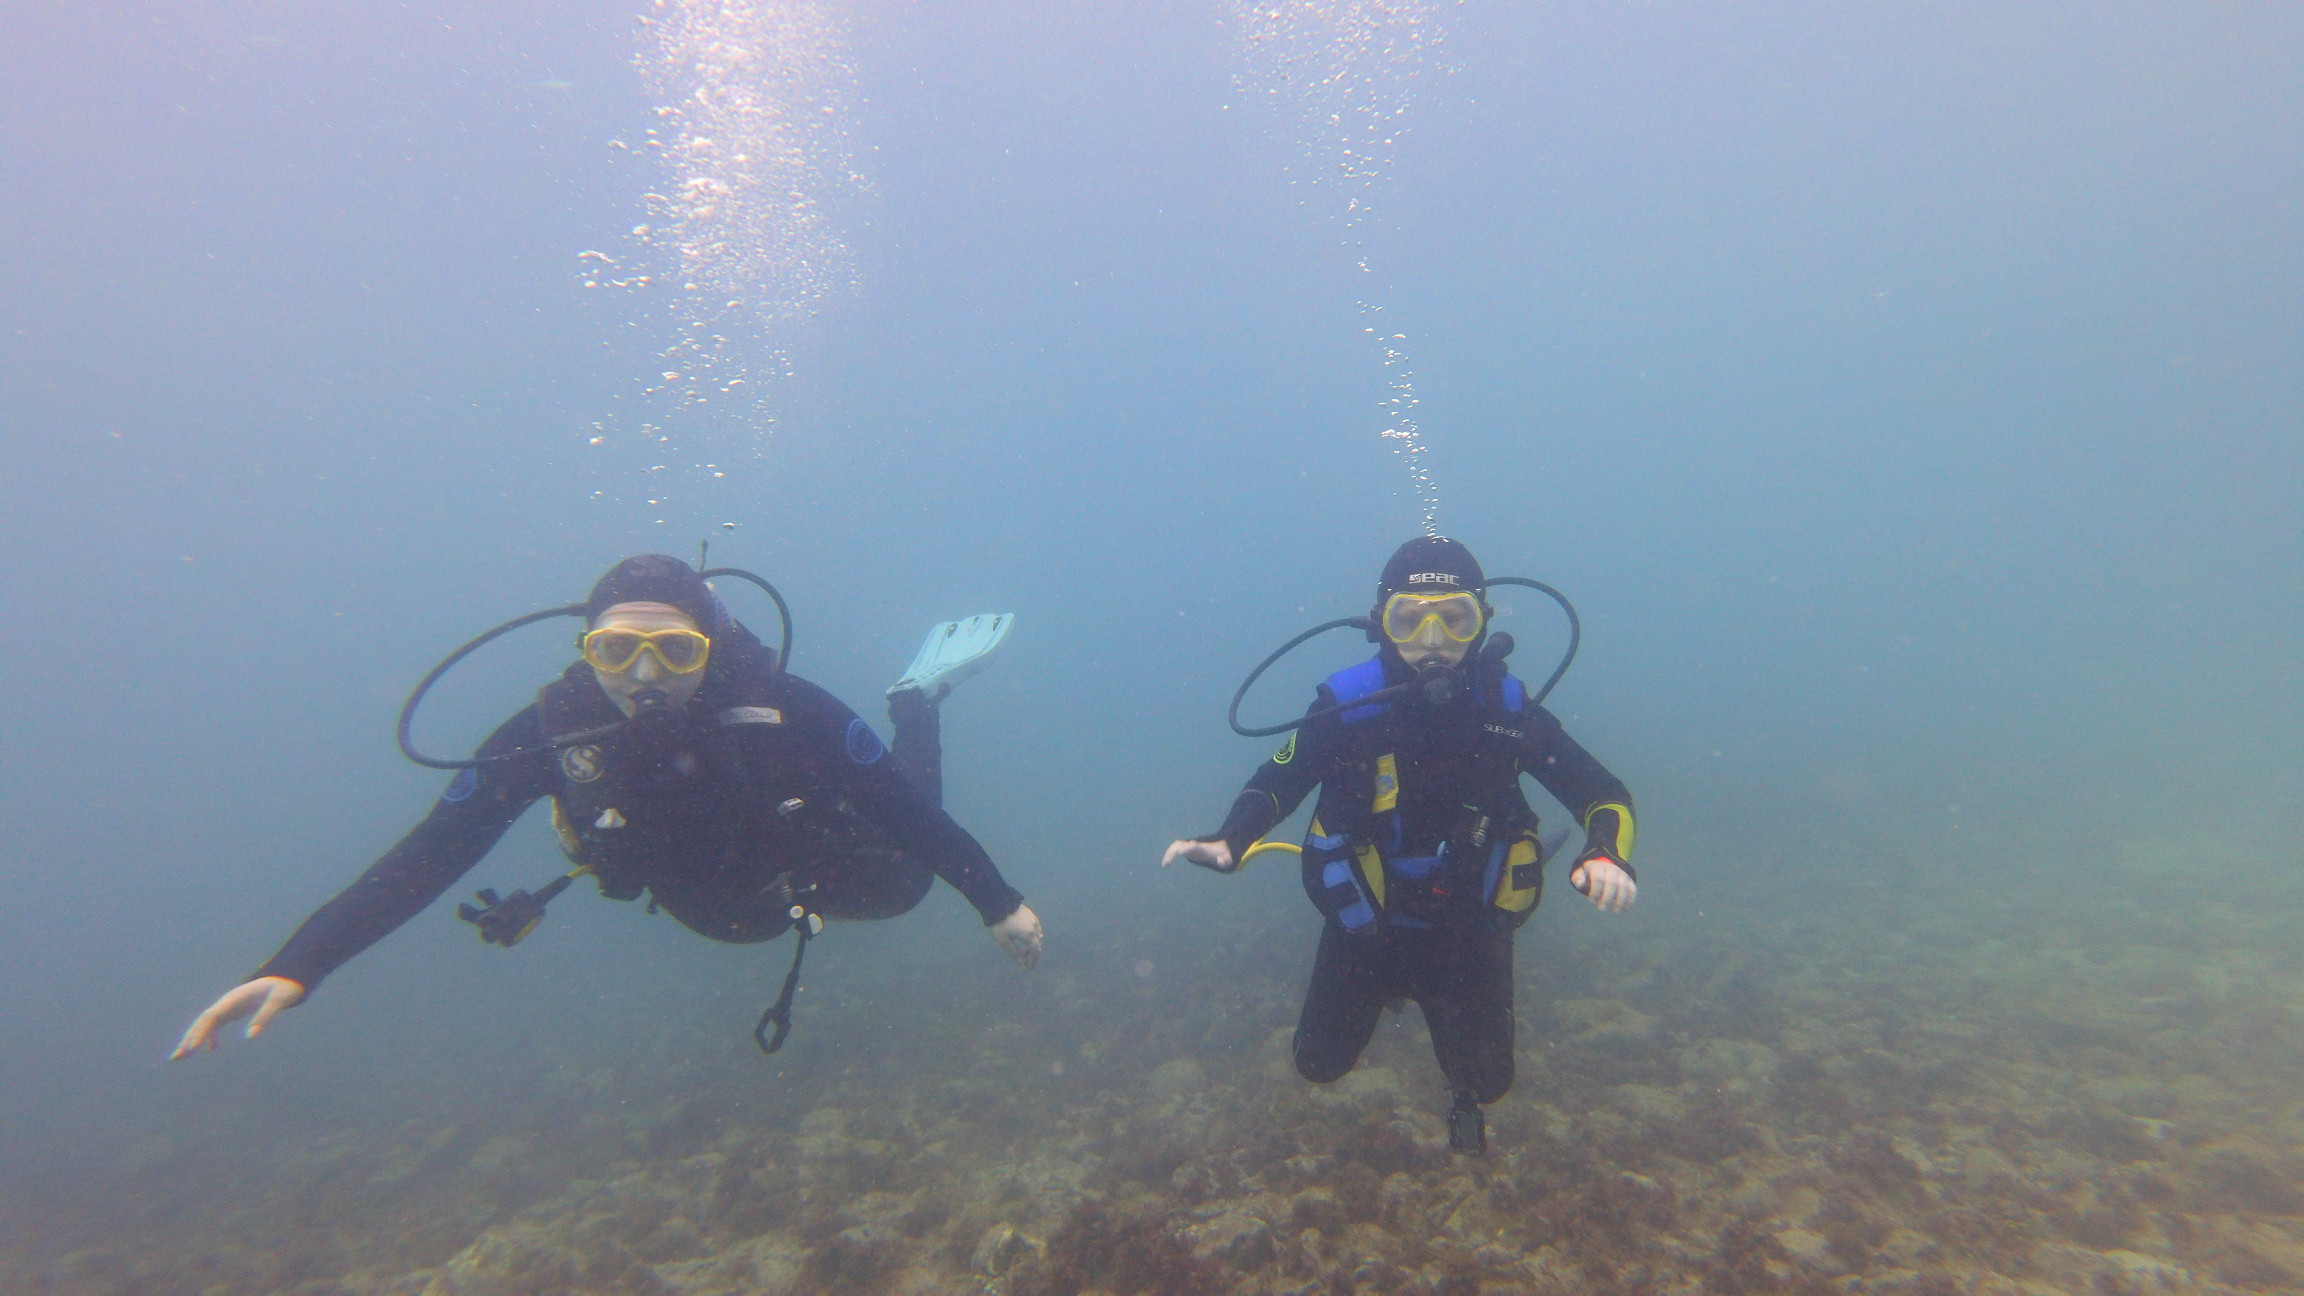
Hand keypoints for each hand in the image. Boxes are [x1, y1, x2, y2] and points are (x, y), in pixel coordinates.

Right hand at [169, 976, 305, 1059]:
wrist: (287, 978)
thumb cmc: (284, 989)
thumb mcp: (279, 1001)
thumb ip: (265, 1016)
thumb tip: (250, 1037)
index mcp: (233, 999)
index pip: (211, 1017)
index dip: (199, 1033)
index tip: (191, 1049)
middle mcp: (226, 1002)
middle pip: (202, 1021)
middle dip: (188, 1039)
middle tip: (175, 1058)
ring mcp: (228, 1006)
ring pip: (205, 1023)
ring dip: (193, 1039)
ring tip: (181, 1057)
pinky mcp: (233, 1011)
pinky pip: (216, 1024)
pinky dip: (209, 1037)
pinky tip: (210, 1051)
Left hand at [991, 904, 1043, 968]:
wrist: (997, 902)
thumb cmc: (999, 924)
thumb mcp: (1003, 941)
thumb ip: (1014, 953)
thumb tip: (1022, 962)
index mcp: (1028, 934)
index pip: (1036, 951)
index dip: (1033, 961)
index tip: (1028, 968)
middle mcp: (1034, 927)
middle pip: (1038, 944)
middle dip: (1033, 954)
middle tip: (1025, 960)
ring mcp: (1033, 919)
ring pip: (1038, 935)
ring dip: (1033, 944)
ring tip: (1025, 949)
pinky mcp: (1030, 914)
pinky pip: (1036, 928)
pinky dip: (1034, 935)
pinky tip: (1026, 936)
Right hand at [1160, 838, 1235, 872]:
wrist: (1217, 846)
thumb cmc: (1222, 853)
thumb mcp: (1227, 857)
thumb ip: (1225, 860)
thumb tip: (1220, 861)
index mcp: (1202, 847)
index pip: (1194, 845)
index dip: (1188, 847)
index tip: (1182, 851)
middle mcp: (1192, 844)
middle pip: (1181, 844)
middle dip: (1174, 850)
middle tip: (1168, 861)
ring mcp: (1187, 846)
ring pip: (1175, 846)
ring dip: (1169, 854)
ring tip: (1165, 864)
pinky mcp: (1184, 849)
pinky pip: (1174, 850)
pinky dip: (1169, 856)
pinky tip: (1165, 865)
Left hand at [1569, 857, 1636, 912]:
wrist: (1604, 865)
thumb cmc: (1589, 874)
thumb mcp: (1580, 874)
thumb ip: (1578, 878)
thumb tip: (1580, 884)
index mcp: (1598, 867)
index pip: (1598, 878)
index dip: (1595, 891)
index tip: (1591, 901)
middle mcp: (1611, 869)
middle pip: (1612, 883)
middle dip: (1607, 897)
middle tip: (1602, 908)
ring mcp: (1622, 874)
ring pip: (1624, 887)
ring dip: (1620, 900)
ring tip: (1615, 911)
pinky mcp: (1629, 880)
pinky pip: (1632, 889)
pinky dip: (1630, 900)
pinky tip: (1625, 909)